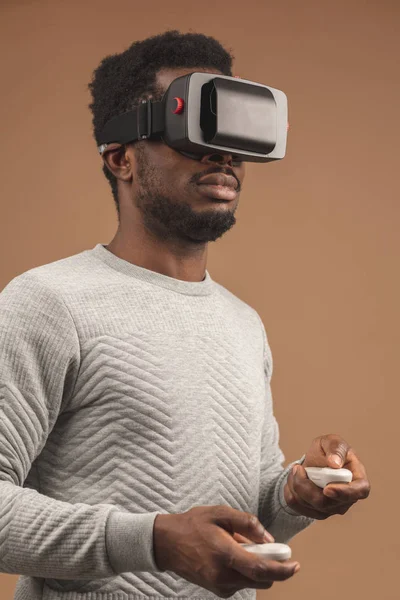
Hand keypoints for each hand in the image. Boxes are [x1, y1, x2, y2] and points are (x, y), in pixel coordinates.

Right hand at [153, 505, 299, 597]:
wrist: (167, 543)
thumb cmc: (193, 524)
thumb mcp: (219, 513)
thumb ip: (246, 523)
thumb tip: (269, 537)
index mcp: (225, 554)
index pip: (261, 569)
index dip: (283, 569)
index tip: (295, 564)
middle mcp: (223, 576)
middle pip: (262, 579)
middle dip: (273, 567)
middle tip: (271, 548)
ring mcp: (220, 586)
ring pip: (252, 581)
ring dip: (257, 567)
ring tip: (242, 546)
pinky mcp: (217, 590)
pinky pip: (241, 582)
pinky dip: (245, 571)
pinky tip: (232, 554)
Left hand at [283, 434, 369, 519]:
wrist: (314, 461)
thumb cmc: (328, 451)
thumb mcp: (331, 441)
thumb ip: (335, 448)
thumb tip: (335, 463)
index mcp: (357, 479)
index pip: (360, 491)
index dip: (344, 493)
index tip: (327, 489)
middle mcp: (347, 498)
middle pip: (326, 503)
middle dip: (306, 485)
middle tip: (298, 468)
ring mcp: (332, 508)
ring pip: (309, 505)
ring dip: (296, 485)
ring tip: (297, 470)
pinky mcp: (317, 512)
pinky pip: (298, 507)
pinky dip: (290, 491)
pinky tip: (295, 480)